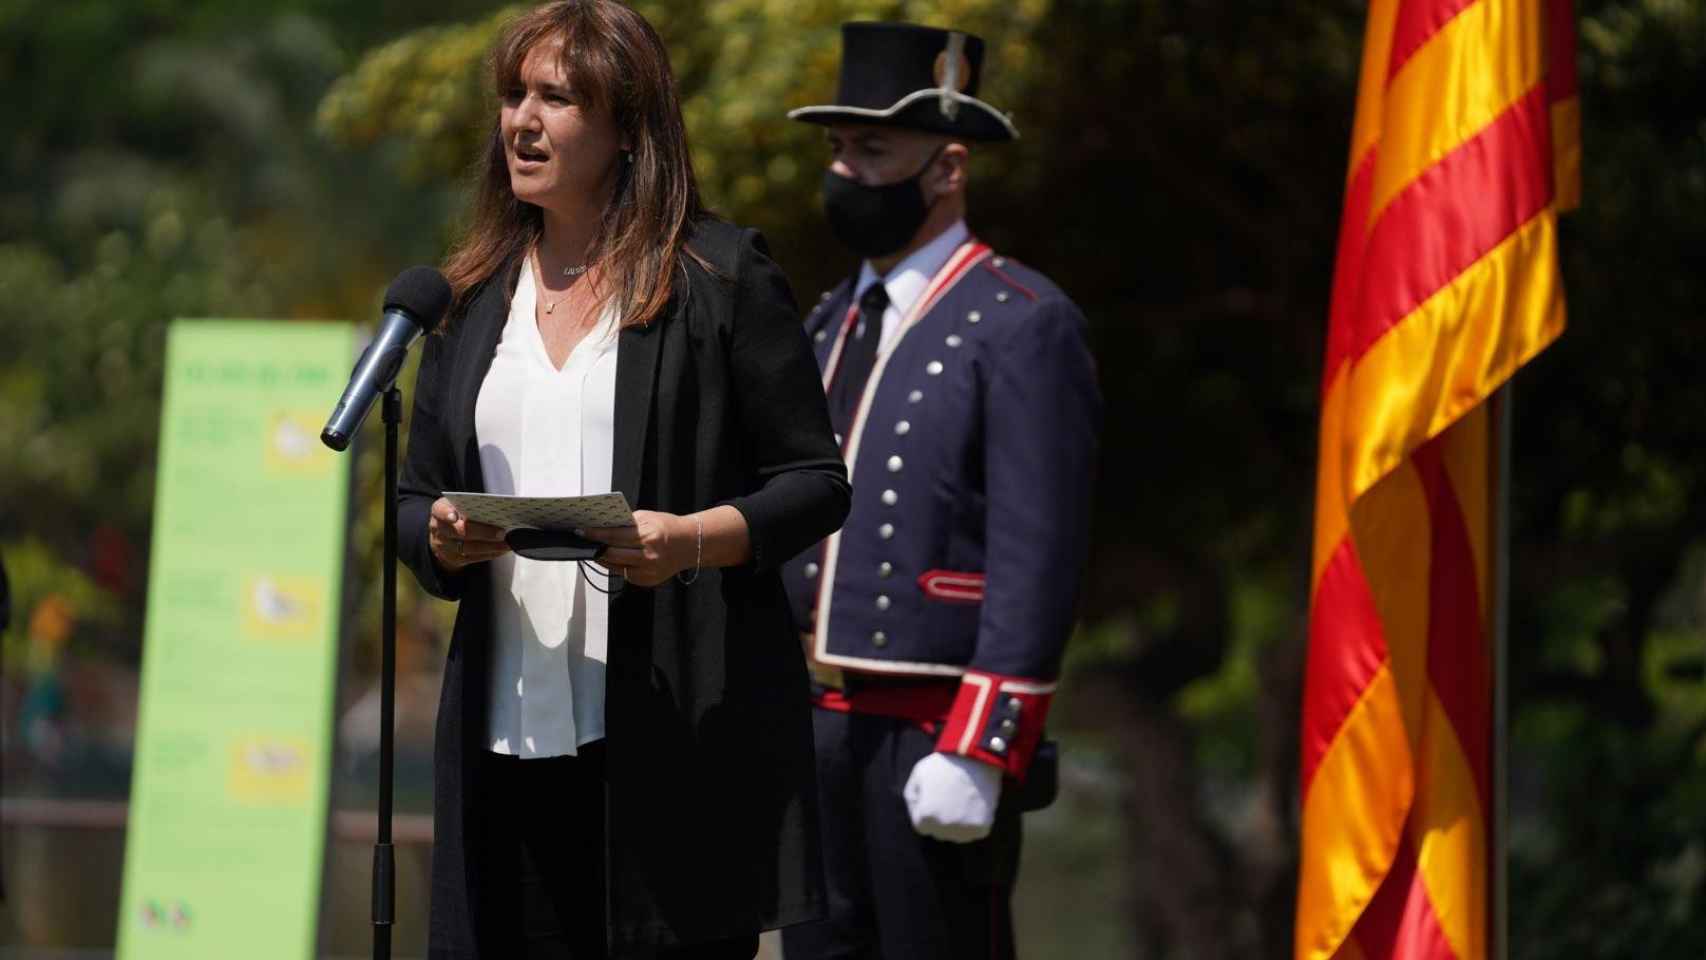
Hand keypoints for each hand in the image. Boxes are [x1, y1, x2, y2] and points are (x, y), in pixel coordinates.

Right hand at [429, 498, 509, 571]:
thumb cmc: (457, 513)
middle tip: (502, 532)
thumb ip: (472, 504)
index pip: (440, 511)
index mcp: (439, 511)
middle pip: (460, 532)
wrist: (444, 533)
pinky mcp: (454, 559)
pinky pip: (473, 558)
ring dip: (491, 546)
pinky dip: (490, 553)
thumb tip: (498, 508)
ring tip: (507, 542)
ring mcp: (445, 546)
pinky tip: (502, 549)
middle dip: (483, 532)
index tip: (454, 517)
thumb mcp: (458, 504)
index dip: (446, 514)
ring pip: (468, 548)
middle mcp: (439, 530)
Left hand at [577, 510, 692, 586]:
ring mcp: (648, 572)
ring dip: (602, 559)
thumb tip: (603, 526)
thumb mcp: (648, 518)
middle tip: (583, 541)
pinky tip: (608, 559)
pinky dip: (615, 566)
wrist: (690, 544)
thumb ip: (626, 523)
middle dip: (595, 548)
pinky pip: (625, 574)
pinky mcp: (648, 581)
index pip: (614, 536)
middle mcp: (648, 557)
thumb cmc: (668, 527)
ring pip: (615, 567)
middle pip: (612, 555)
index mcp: (649, 537)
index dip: (595, 534)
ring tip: (593, 550)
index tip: (581, 531)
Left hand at [903, 752, 1002, 842]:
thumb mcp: (918, 775)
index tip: (935, 796)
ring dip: (957, 823)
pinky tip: (973, 805)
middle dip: (941, 818)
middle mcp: (944, 828)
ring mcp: (964, 830)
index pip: (922, 826)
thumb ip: (912, 797)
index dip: (927, 810)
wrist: (975, 758)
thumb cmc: (944, 764)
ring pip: (957, 834)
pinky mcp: (981, 828)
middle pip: (939, 832)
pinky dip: (974, 822)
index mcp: (926, 817)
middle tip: (949, 797)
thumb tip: (916, 813)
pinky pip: (974, 832)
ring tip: (961, 801)